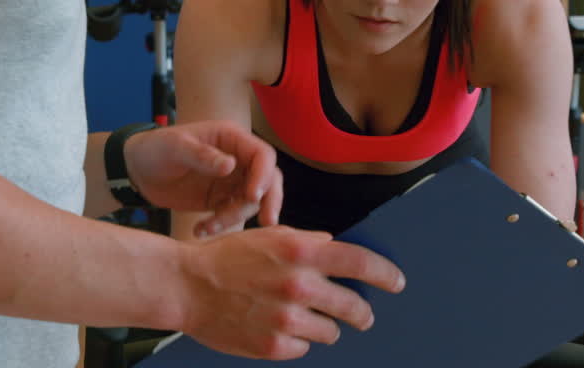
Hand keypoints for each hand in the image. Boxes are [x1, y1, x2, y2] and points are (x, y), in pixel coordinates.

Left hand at [124, 120, 282, 236]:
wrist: (137, 170)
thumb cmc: (155, 149)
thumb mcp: (175, 147)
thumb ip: (202, 156)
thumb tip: (231, 165)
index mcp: (231, 138)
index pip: (262, 155)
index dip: (263, 175)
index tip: (252, 196)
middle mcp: (237, 159)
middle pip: (268, 179)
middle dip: (269, 200)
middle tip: (266, 221)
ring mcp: (231, 181)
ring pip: (250, 202)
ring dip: (234, 218)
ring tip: (207, 227)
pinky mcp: (220, 200)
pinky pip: (232, 215)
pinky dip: (220, 226)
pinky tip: (200, 230)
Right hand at [177, 226, 405, 358]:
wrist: (187, 286)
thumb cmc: (225, 258)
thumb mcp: (268, 236)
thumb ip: (306, 241)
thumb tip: (334, 246)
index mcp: (300, 251)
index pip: (360, 263)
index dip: (386, 274)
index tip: (396, 282)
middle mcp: (298, 284)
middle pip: (354, 306)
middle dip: (362, 313)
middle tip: (362, 315)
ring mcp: (287, 319)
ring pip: (332, 331)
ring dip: (325, 325)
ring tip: (302, 316)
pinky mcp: (275, 346)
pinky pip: (304, 347)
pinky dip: (297, 339)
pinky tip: (277, 327)